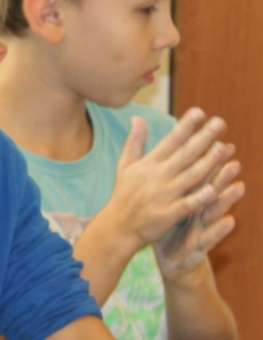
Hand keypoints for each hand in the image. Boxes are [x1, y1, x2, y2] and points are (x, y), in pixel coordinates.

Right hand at [97, 110, 229, 251]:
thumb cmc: (123, 195)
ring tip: (222, 149)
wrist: (117, 227)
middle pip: (184, 155)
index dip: (185, 126)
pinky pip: (186, 205)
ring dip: (207, 163)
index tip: (199, 112)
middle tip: (219, 123)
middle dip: (202, 138)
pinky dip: (199, 197)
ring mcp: (163, 196)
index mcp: (149, 164)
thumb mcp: (125, 166)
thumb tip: (137, 118)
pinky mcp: (167, 214)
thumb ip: (134, 142)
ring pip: (190, 176)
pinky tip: (214, 189)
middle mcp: (157, 177)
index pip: (170, 141)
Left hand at [154, 153, 242, 282]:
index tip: (219, 142)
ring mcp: (202, 228)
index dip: (207, 163)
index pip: (197, 177)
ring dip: (226, 199)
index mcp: (187, 198)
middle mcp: (199, 211)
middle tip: (233, 159)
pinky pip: (209, 237)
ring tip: (239, 186)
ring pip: (214, 211)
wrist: (172, 262)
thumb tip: (168, 158)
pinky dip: (219, 230)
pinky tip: (230, 221)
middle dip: (220, 175)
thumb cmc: (168, 228)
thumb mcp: (167, 204)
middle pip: (209, 191)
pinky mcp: (200, 247)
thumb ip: (171, 183)